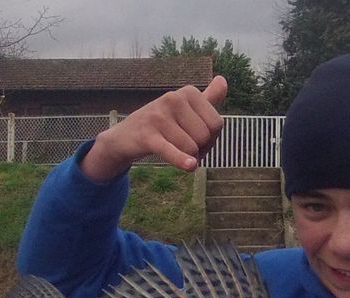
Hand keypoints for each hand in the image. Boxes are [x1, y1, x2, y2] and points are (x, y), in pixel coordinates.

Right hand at [80, 76, 227, 181]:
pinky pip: (171, 150)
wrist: (125, 137)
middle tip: (184, 149)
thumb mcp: (184, 109)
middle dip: (199, 151)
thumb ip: (207, 98)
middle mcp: (174, 98)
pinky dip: (181, 160)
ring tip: (173, 153)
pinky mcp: (147, 135)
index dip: (211, 140)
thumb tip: (223, 79)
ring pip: (191, 148)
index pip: (217, 124)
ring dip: (186, 159)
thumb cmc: (162, 124)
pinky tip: (189, 167)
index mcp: (188, 92)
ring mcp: (159, 115)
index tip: (197, 141)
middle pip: (205, 137)